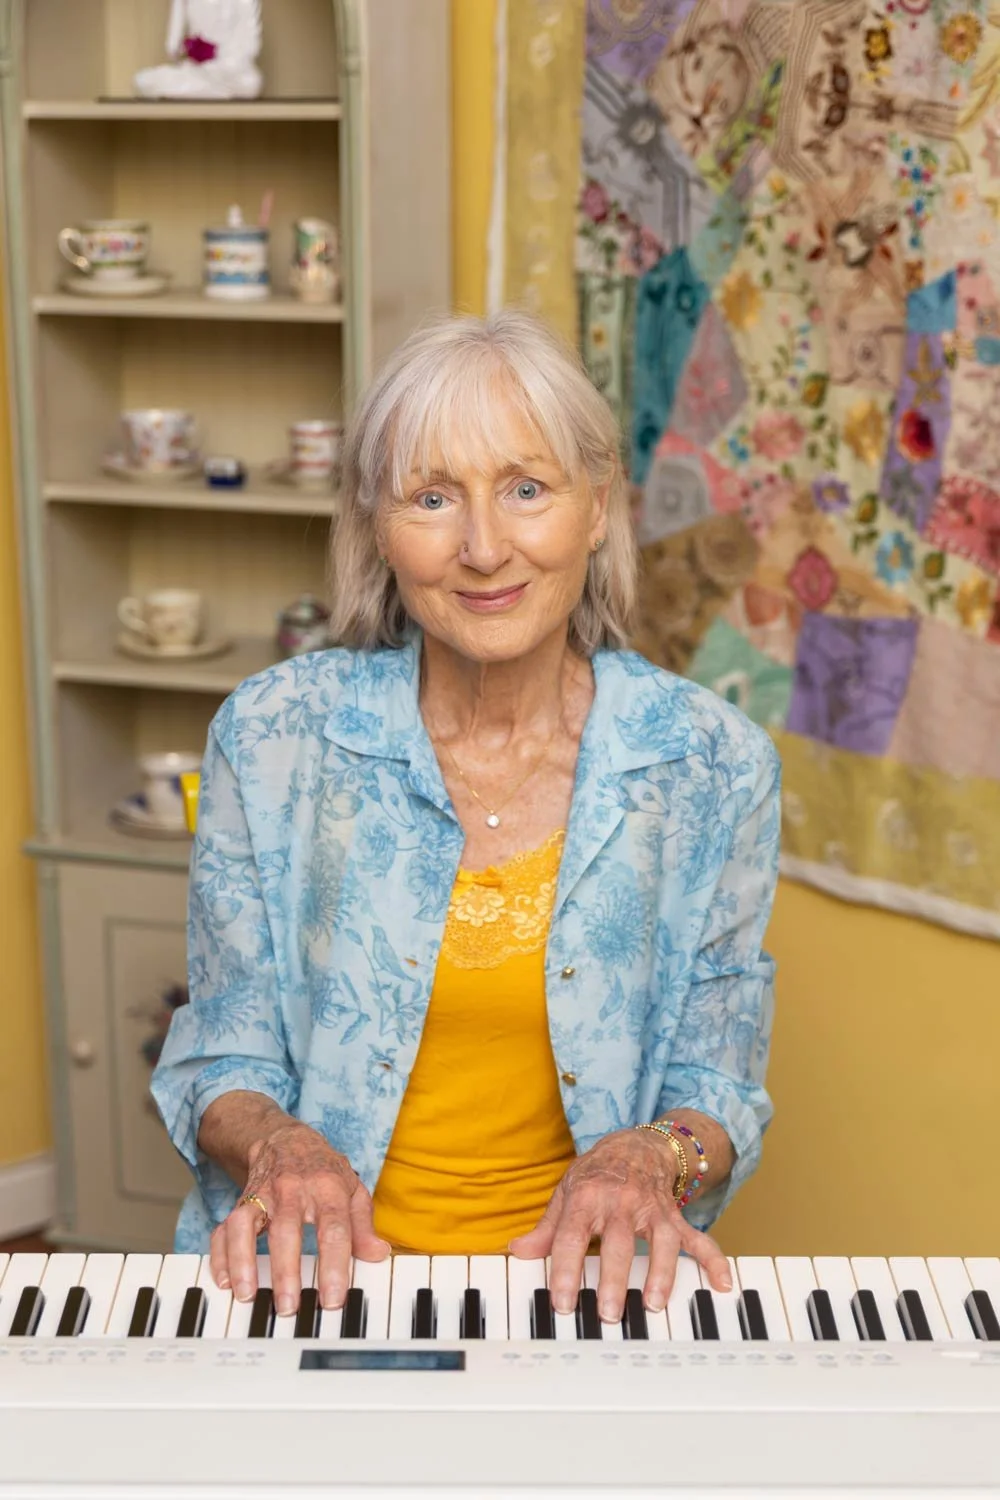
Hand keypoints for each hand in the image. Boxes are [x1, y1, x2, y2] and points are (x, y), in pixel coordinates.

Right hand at [209, 1120, 388, 1314]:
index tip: (333, 1299)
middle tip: (289, 1307)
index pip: (334, 1228)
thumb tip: (378, 1254)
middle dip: (286, 1270)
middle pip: (287, 1229)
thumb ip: (363, 1225)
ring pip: (246, 1225)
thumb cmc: (323, 1171)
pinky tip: (225, 1281)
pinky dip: (220, 1255)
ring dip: (243, 1260)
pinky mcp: (241, 1203)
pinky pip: (224, 1229)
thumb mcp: (352, 1190)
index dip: (334, 1265)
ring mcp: (263, 1195)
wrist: (285, 1139)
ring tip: (247, 1295)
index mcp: (327, 1188)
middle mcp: (292, 1189)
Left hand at [509, 1129, 730, 1321]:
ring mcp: (653, 1209)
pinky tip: (722, 1282)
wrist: (635, 1145)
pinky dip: (712, 1259)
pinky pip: (697, 1238)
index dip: (566, 1270)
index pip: (573, 1236)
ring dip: (660, 1272)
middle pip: (619, 1241)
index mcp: (588, 1197)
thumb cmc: (597, 1175)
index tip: (563, 1302)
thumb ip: (546, 1228)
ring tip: (653, 1303)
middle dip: (614, 1277)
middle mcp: (622, 1202)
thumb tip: (517, 1251)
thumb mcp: (566, 1193)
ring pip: (661, 1240)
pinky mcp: (675, 1217)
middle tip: (609, 1312)